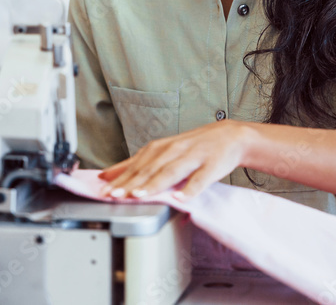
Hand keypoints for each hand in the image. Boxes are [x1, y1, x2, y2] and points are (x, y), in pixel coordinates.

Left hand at [98, 119, 251, 200]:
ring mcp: (194, 157)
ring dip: (154, 184)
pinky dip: (190, 189)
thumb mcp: (164, 150)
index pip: (137, 164)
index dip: (120, 177)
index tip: (105, 189)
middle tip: (115, 196)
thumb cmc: (193, 147)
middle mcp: (175, 150)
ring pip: (171, 172)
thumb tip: (107, 174)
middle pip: (150, 169)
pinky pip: (200, 179)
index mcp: (162, 148)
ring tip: (140, 195)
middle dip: (131, 183)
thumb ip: (138, 164)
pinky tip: (181, 199)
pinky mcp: (212, 166)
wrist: (230, 136)